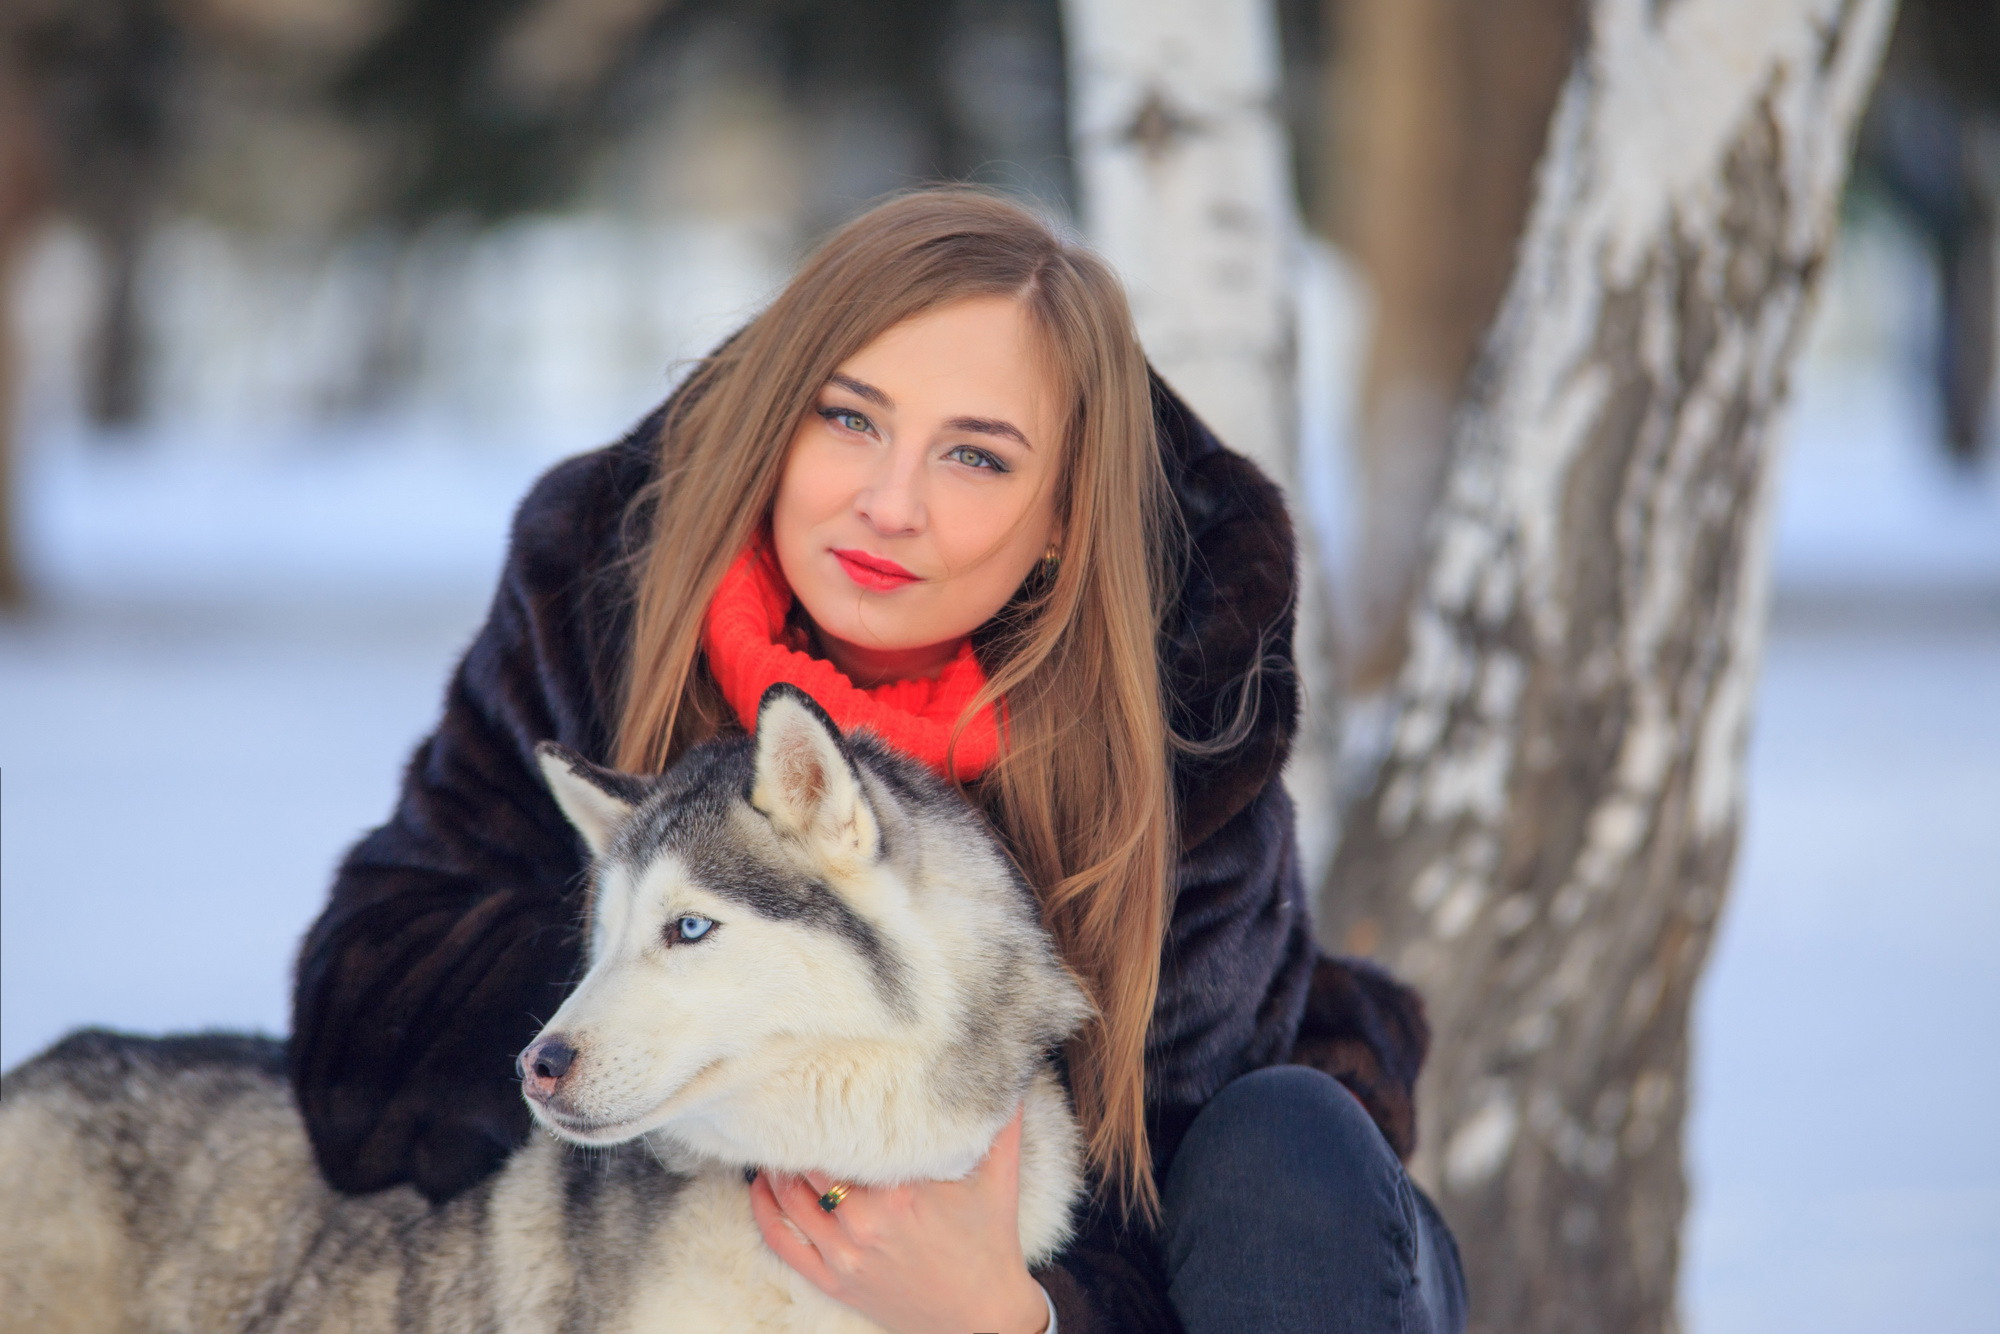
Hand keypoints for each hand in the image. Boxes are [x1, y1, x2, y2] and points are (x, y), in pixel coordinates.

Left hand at [748, 1107, 1048, 1333]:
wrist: (984, 1317)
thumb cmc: (990, 1242)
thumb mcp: (1000, 1178)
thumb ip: (999, 1123)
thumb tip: (1006, 1071)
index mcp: (900, 1193)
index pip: (846, 1139)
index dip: (829, 1110)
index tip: (820, 1085)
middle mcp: (866, 1222)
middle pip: (812, 1165)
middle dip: (800, 1134)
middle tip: (792, 1103)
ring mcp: (846, 1255)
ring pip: (791, 1199)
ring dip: (778, 1167)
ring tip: (775, 1138)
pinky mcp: (835, 1282)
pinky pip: (783, 1243)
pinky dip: (764, 1212)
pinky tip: (761, 1187)